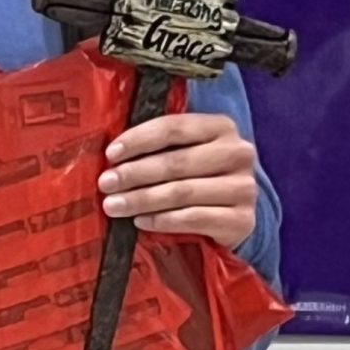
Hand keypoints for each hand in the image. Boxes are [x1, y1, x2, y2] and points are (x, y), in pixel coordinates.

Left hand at [99, 110, 256, 250]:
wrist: (235, 217)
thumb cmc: (201, 180)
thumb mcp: (187, 154)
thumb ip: (161, 148)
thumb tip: (112, 155)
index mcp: (221, 127)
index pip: (174, 128)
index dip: (139, 139)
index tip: (111, 154)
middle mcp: (238, 153)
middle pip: (176, 161)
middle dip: (134, 173)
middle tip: (106, 184)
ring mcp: (244, 187)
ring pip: (182, 192)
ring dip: (141, 199)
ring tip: (114, 206)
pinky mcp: (242, 220)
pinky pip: (193, 218)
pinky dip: (162, 221)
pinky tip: (140, 222)